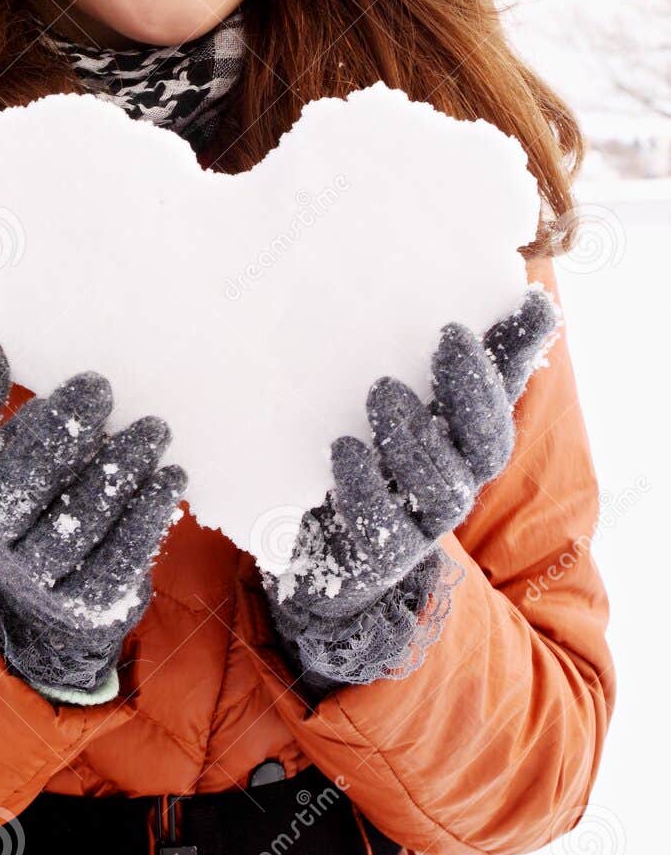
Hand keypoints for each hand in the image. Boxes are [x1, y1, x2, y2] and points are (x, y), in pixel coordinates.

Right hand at [0, 337, 186, 701]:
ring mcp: (36, 576)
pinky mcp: (85, 604)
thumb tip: (69, 381)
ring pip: (72, 526)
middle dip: (57, 436)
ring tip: (154, 429)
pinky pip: (117, 562)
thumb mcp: (25, 451)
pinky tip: (170, 476)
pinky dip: (146, 515)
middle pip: (10, 493)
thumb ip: (34, 416)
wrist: (58, 595)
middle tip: (98, 386)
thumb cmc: (45, 492)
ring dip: (117, 471)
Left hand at [263, 282, 559, 686]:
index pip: (501, 406)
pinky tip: (345, 447)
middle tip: (448, 338)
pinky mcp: (375, 555)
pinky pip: (382, 525)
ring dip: (414, 435)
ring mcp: (418, 524)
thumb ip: (468, 360)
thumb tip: (531, 299)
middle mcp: (452, 485)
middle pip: (485, 449)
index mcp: (463, 447)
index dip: (503, 365)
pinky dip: (364, 484)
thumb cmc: (377, 461)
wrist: (322, 551)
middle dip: (473, 393)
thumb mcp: (413, 405)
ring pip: (442, 488)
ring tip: (383, 389)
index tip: (480, 318)